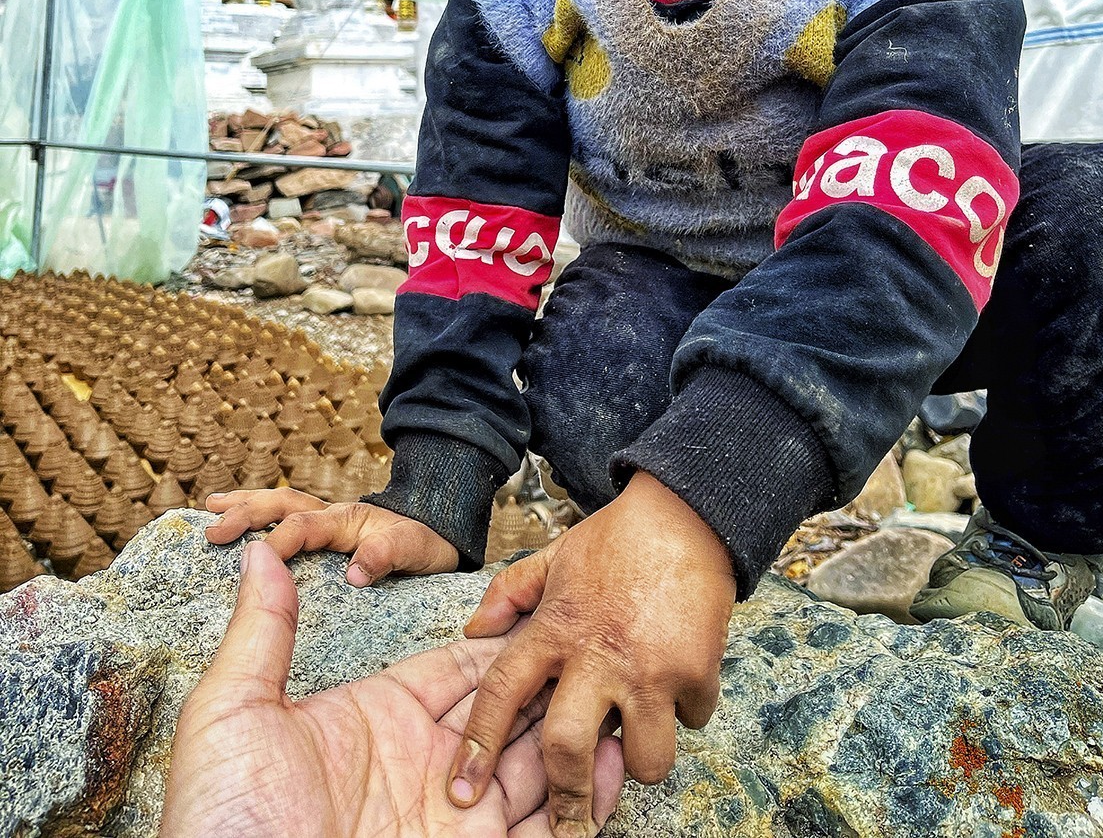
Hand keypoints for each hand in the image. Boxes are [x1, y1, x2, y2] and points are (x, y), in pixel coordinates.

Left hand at [160, 540, 624, 837]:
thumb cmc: (223, 821)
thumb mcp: (234, 715)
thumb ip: (264, 631)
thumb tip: (259, 552)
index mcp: (380, 720)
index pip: (460, 669)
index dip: (504, 642)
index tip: (551, 608)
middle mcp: (427, 770)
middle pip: (509, 716)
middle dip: (555, 686)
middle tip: (606, 652)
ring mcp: (453, 826)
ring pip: (533, 773)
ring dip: (574, 741)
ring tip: (620, 707)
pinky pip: (537, 837)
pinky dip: (576, 811)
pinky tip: (607, 772)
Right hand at [204, 488, 457, 584]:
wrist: (442, 534)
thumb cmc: (429, 545)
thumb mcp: (417, 549)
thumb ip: (389, 553)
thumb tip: (355, 571)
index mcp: (349, 520)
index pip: (305, 527)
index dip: (279, 541)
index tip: (254, 561)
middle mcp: (332, 516)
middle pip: (283, 505)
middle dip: (247, 512)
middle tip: (213, 529)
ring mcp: (326, 523)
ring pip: (279, 506)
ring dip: (246, 505)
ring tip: (211, 509)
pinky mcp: (324, 535)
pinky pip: (285, 521)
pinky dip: (258, 519)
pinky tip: (236, 532)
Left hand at [448, 471, 735, 836]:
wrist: (687, 515)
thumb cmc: (616, 540)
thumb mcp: (554, 556)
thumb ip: (510, 592)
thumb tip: (474, 630)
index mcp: (554, 628)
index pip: (501, 691)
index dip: (479, 744)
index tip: (462, 791)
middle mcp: (597, 656)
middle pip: (567, 751)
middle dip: (568, 800)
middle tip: (572, 824)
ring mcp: (649, 669)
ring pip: (644, 760)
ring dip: (643, 755)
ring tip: (640, 729)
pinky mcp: (695, 671)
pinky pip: (692, 722)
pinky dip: (687, 711)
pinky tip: (679, 682)